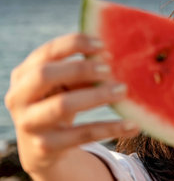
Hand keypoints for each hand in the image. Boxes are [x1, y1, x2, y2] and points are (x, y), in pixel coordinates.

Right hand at [4, 33, 138, 176]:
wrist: (42, 149)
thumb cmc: (57, 103)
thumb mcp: (64, 86)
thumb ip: (81, 72)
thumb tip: (108, 58)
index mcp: (24, 74)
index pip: (46, 52)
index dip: (74, 44)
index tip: (102, 44)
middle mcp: (19, 97)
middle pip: (45, 75)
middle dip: (80, 68)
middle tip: (109, 70)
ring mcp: (29, 123)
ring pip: (62, 105)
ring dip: (97, 95)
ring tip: (123, 90)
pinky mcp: (45, 147)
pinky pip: (82, 135)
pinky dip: (110, 128)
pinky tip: (133, 125)